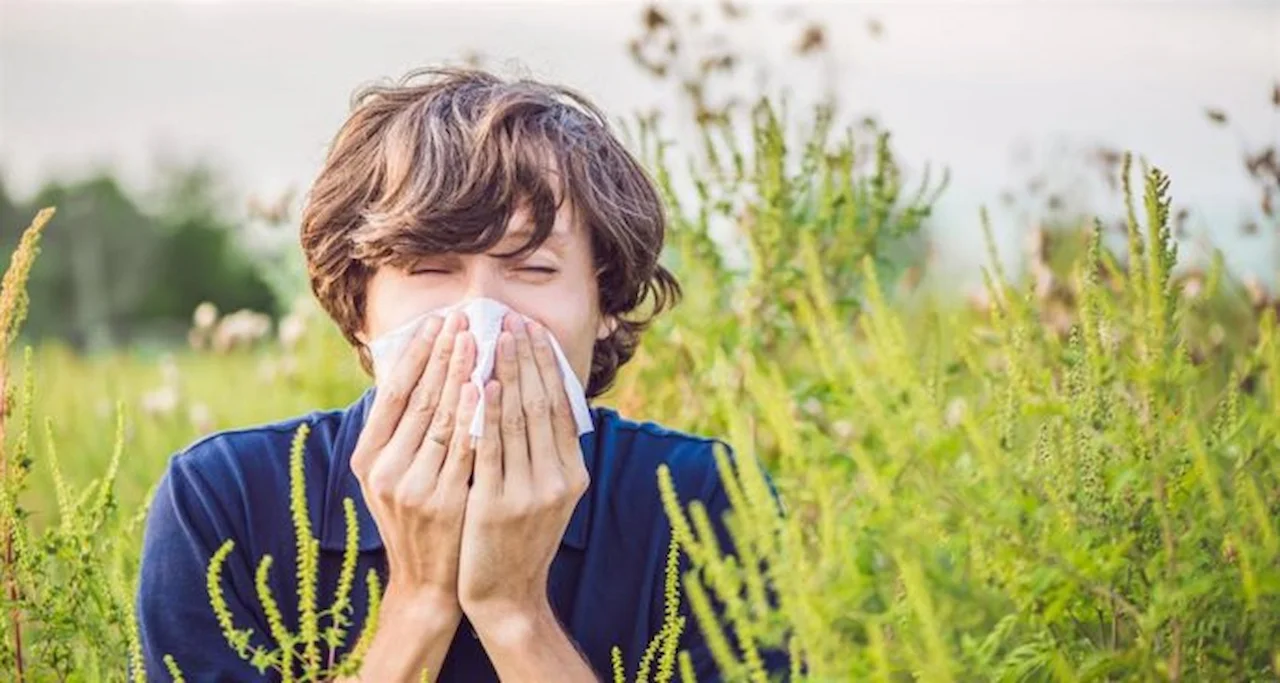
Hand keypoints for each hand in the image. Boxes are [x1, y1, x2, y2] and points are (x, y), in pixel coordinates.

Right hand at [350, 310, 477, 615]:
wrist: (428, 582)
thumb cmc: (416, 518)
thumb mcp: (393, 475)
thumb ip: (400, 430)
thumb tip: (416, 369)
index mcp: (368, 458)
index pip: (393, 393)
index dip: (416, 354)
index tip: (436, 321)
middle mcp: (385, 470)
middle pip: (418, 399)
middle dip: (443, 354)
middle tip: (462, 318)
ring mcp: (413, 487)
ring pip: (442, 418)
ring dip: (461, 374)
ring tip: (478, 339)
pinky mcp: (444, 502)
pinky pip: (464, 449)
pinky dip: (476, 416)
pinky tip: (487, 387)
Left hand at [457, 313, 589, 632]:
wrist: (506, 596)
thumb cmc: (518, 539)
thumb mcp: (546, 495)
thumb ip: (546, 453)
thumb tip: (540, 399)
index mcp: (572, 474)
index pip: (562, 406)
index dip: (548, 366)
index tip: (533, 330)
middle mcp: (558, 479)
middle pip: (542, 404)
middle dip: (527, 358)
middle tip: (513, 320)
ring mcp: (529, 493)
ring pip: (517, 420)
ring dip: (505, 373)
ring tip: (494, 337)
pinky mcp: (496, 504)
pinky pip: (490, 448)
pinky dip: (486, 412)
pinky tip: (479, 384)